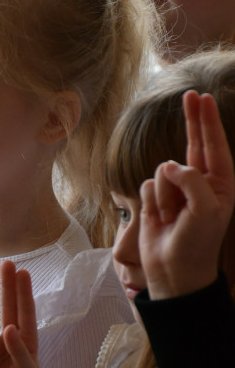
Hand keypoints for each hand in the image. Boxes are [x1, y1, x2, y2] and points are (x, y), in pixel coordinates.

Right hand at [139, 90, 234, 297]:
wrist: (174, 272)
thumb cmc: (197, 243)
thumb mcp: (206, 209)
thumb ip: (191, 180)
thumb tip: (168, 165)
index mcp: (219, 184)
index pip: (214, 146)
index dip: (208, 122)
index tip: (204, 98)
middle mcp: (198, 184)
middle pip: (194, 144)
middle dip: (193, 120)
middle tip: (191, 95)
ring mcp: (176, 191)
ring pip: (163, 170)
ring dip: (165, 193)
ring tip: (171, 217)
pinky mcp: (154, 200)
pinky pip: (148, 185)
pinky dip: (152, 201)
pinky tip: (158, 220)